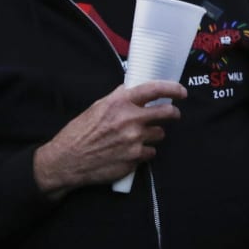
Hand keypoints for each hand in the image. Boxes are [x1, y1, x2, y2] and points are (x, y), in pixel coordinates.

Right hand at [33, 80, 186, 194]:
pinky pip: (150, 152)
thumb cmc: (80, 132)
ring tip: (137, 136)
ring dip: (153, 134)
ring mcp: (134, 140)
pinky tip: (130, 151)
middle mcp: (130, 119)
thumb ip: (118, 98)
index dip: (173, 89)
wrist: (67, 160)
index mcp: (120, 102)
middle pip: (167, 113)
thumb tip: (134, 88)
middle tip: (172, 114)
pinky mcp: (135, 158)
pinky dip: (144, 152)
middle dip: (173, 113)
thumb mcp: (97, 107)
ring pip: (159, 134)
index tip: (181, 92)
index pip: (154, 89)